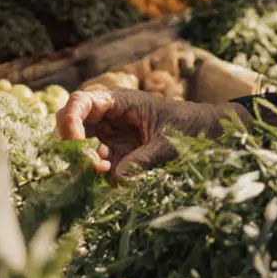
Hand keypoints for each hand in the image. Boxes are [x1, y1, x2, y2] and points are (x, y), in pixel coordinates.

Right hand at [56, 88, 234, 182]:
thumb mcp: (169, 142)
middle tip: (94, 164)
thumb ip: (144, 158)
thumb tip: (118, 176)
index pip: (78, 102)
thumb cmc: (189, 127)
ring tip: (107, 169)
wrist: (206, 134)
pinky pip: (94, 164)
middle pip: (69, 126)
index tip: (77, 143)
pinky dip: (96, 173)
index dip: (69, 120)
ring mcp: (108, 135)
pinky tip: (114, 176)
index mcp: (118, 101)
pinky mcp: (114, 154)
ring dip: (85, 162)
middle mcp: (107, 116)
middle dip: (73, 146)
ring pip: (79, 148)